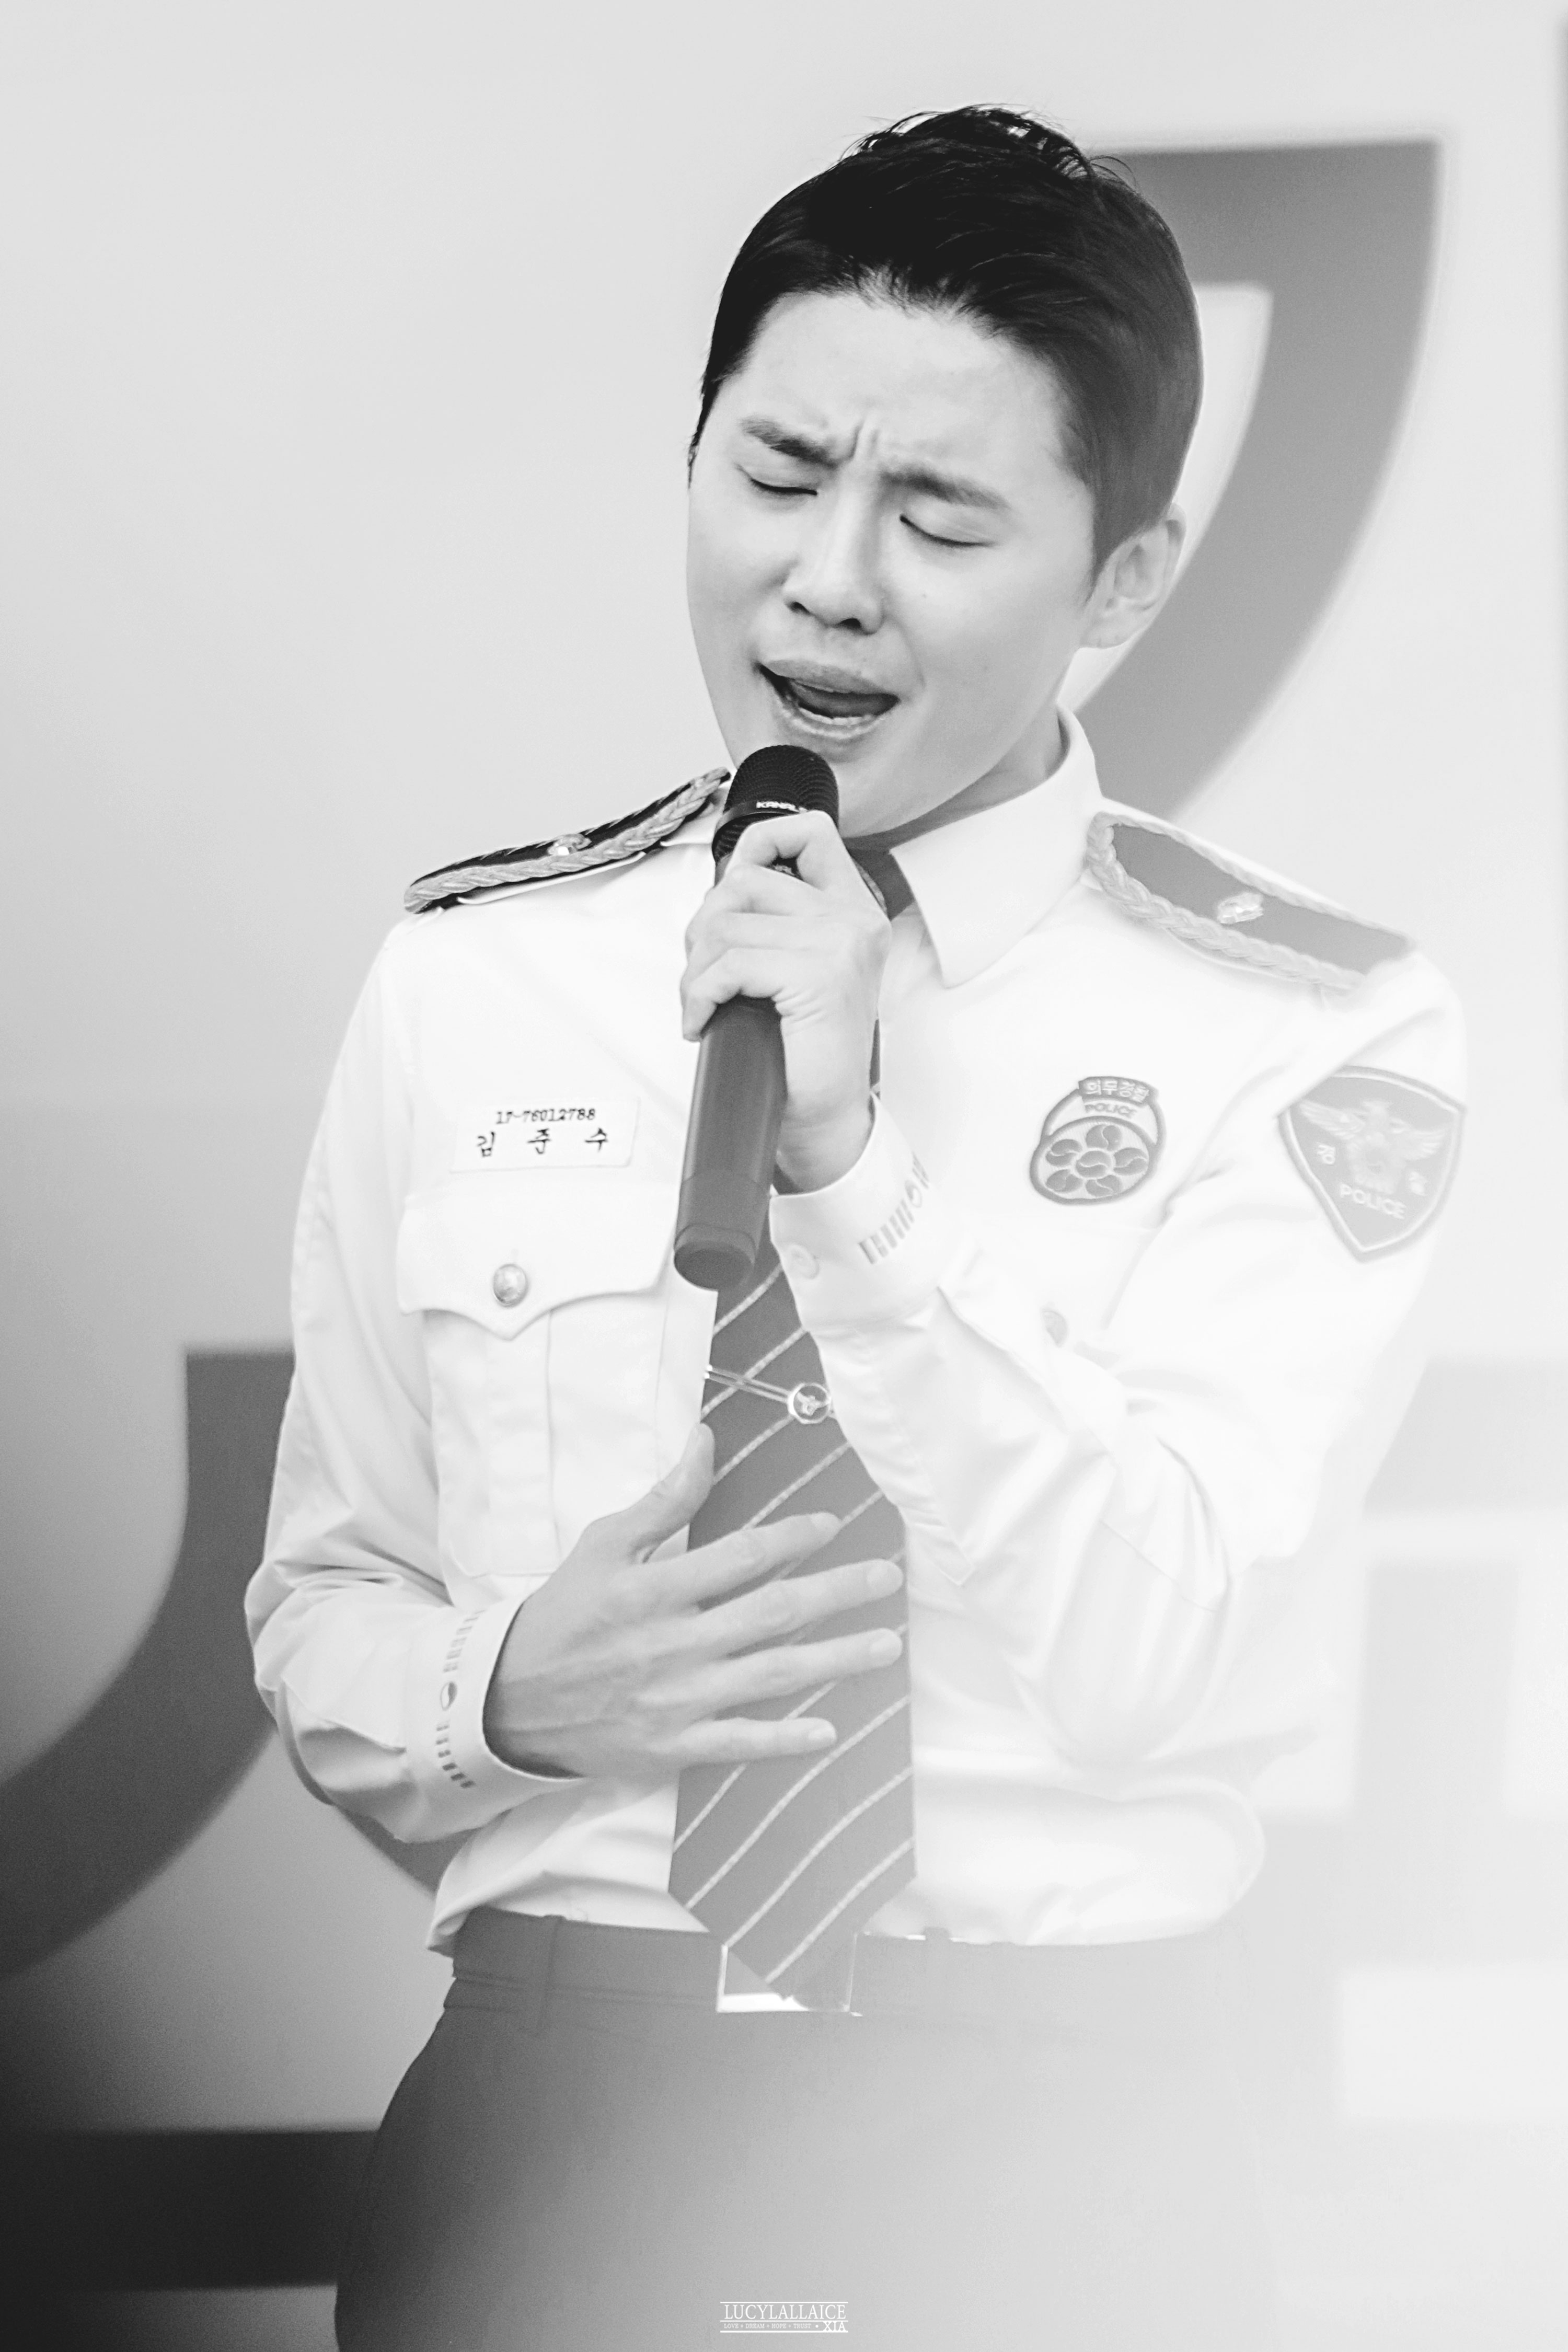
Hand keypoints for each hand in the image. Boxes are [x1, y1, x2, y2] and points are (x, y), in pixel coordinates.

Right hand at [482, 1423, 903, 1777]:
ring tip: (886, 1644)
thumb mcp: (604, 1545)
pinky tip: (828, 1731)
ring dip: (835, 1660)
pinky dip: (784, 1740)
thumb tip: (706, 1441)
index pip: (740, 1556)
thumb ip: (664, 1499)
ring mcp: (676, 1699)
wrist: (511, 1701)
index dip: (793, 1538)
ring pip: (772, 1677)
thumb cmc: (564, 1614)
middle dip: (838, 1593)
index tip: (833, 1523)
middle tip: (888, 1578)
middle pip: (772, 1614)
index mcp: (653, 1589)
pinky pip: (739, 1742)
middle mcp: (671, 1643)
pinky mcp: (672, 1746)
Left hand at [681, 811, 889, 1190]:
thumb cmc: (805, 1056)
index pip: (810, 832)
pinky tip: (704, 1019)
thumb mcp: (796, 971)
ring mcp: (841, 945)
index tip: (728, 884)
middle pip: (746, 880)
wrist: (824, 1122)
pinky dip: (700, 993)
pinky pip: (728, 964)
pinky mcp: (817, 975)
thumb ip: (777, 922)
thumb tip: (723, 890)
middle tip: (704, 973)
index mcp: (855, 912)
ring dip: (696, 968)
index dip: (757, 842)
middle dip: (705, 926)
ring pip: (728, 923)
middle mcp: (854, 920)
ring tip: (703, 1003)